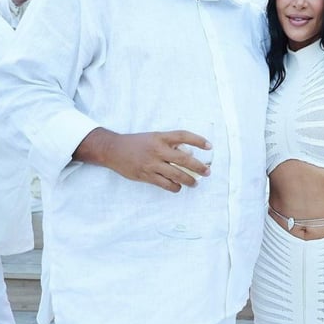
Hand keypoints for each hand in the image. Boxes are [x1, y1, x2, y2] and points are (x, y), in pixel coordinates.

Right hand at [76, 128, 211, 192]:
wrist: (113, 150)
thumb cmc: (136, 143)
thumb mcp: (154, 137)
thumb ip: (169, 143)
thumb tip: (188, 152)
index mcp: (160, 137)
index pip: (183, 136)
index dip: (198, 140)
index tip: (209, 146)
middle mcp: (157, 150)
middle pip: (184, 159)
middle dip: (198, 167)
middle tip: (207, 172)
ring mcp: (152, 164)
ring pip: (176, 174)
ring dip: (189, 180)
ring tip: (195, 183)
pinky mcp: (146, 176)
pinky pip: (165, 184)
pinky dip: (175, 187)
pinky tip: (178, 187)